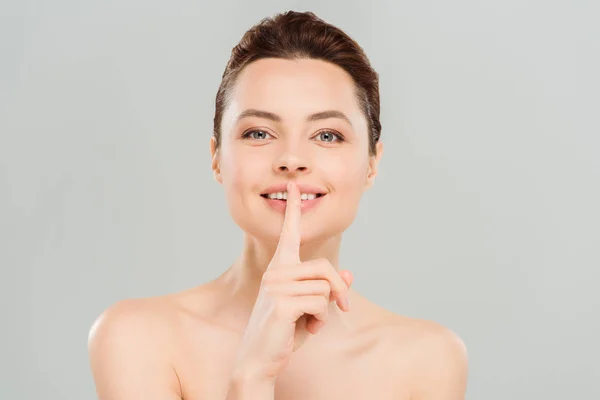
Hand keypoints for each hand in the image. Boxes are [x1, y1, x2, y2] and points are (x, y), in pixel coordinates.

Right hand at [231, 180, 352, 382]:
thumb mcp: (311, 308)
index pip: (289, 233)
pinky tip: (305, 329)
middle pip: (326, 267)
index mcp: (279, 268)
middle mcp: (276, 272)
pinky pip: (320, 303)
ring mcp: (277, 286)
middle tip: (342, 308)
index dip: (294, 210)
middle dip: (339, 290)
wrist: (259, 359)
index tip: (296, 187)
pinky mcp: (282, 302)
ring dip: (325, 311)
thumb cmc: (284, 332)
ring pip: (326, 288)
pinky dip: (320, 320)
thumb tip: (350, 275)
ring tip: (309, 322)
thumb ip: (327, 290)